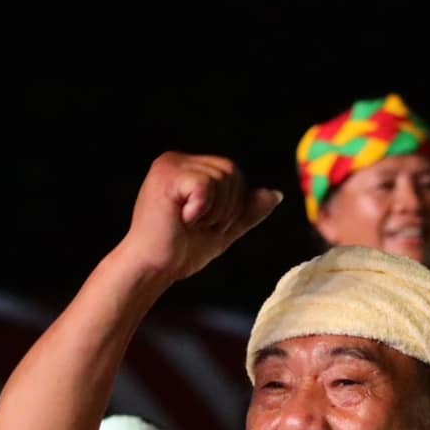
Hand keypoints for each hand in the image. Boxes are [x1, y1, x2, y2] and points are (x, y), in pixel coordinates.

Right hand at [113, 153, 281, 284]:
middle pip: (231, 171)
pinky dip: (202, 209)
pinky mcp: (167, 175)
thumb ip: (246, 212)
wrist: (153, 269)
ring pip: (222, 177)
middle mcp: (178, 160)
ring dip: (214, 211)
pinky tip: (181, 219)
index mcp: (189, 168)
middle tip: (197, 226)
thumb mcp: (222, 230)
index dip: (231, 204)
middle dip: (225, 207)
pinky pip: (206, 185)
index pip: (233, 172)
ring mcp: (170, 165)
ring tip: (188, 223)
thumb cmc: (179, 252)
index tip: (203, 224)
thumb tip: (275, 195)